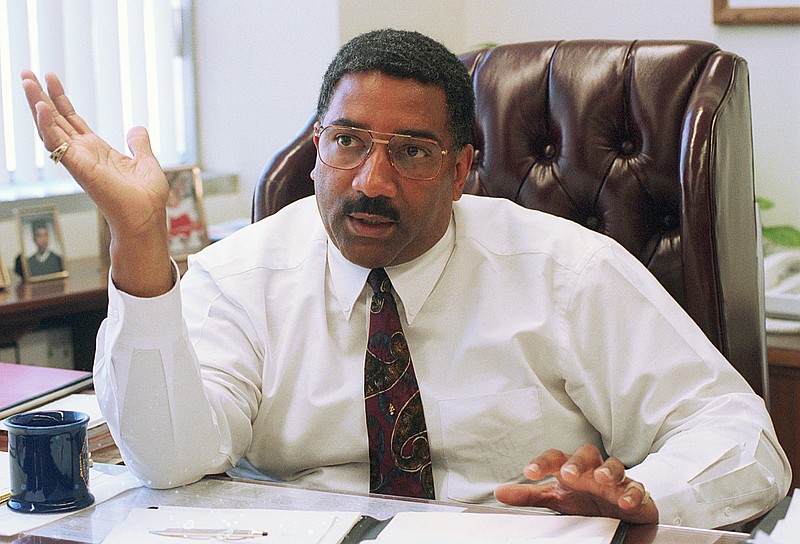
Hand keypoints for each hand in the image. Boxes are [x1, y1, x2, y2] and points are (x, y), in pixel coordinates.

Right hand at [21, 70, 172, 295]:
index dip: (61, 100)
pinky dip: (47, 125)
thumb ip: (138, 144)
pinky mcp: (78, 167)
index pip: (72, 120)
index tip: (51, 78)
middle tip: (26, 73)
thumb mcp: (146, 162)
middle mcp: (83, 154)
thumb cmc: (146, 197)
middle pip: (56, 120)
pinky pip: (56, 144)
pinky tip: (41, 107)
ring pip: (50, 128)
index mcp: (97, 151)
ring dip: (37, 105)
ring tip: (27, 81)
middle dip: (41, 97)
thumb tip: (137, 128)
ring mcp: (78, 160)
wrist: (147, 216)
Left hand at [495, 444, 657, 524]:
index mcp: (571, 468)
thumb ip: (529, 496)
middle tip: (568, 473)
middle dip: (577, 462)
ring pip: (615, 466)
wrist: (618, 514)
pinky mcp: (636, 493)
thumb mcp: (555, 499)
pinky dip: (633, 493)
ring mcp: (615, 480)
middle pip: (586, 454)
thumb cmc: (584, 500)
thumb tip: (500, 493)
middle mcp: (593, 469)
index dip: (542, 463)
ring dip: (608, 471)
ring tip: (601, 479)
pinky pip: (638, 489)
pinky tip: (625, 501)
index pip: (555, 458)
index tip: (529, 472)